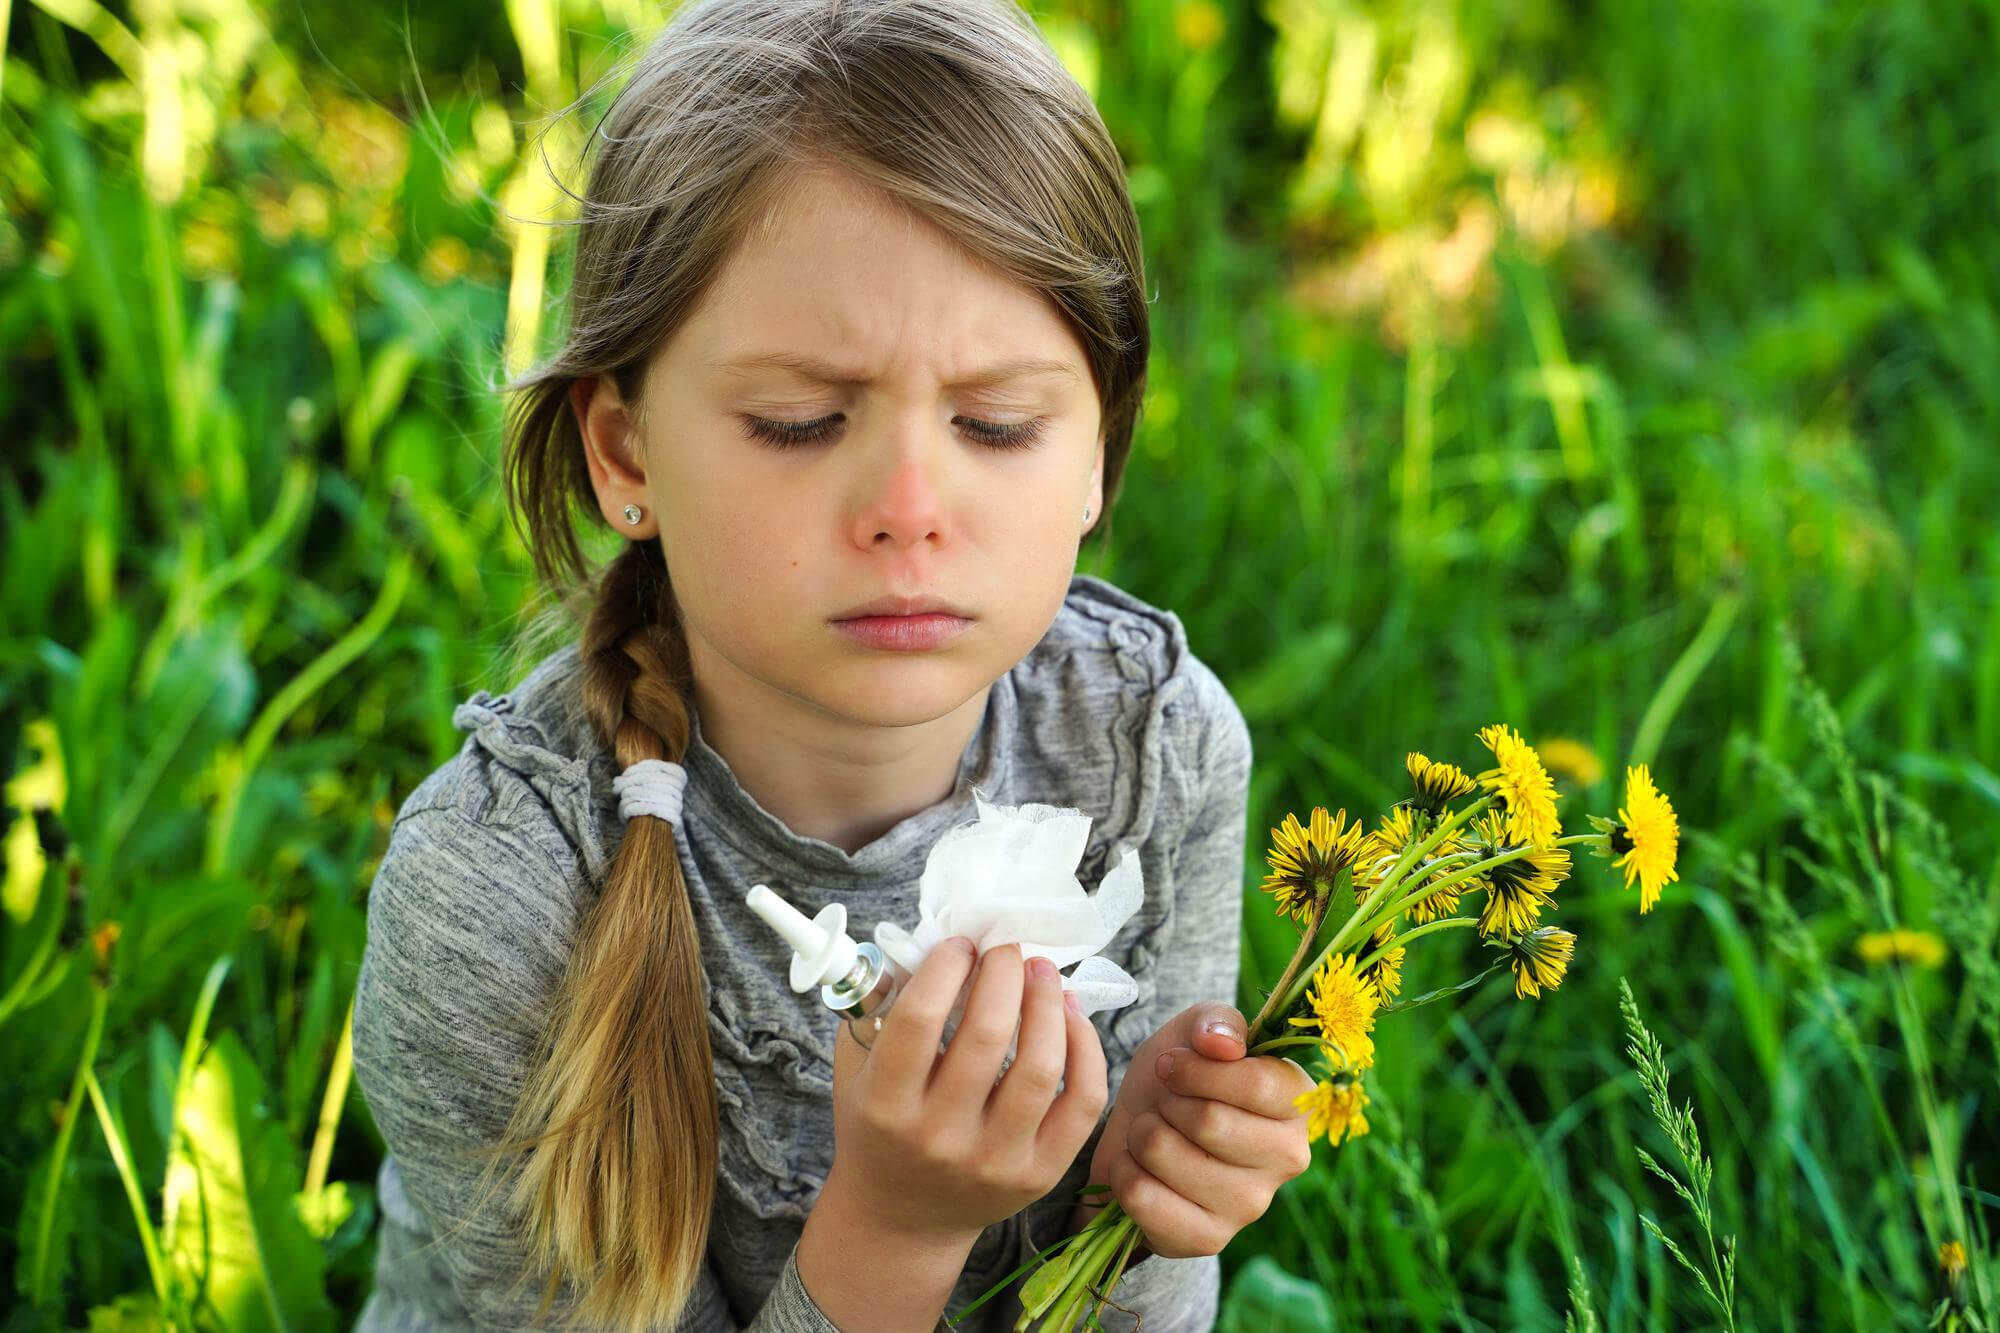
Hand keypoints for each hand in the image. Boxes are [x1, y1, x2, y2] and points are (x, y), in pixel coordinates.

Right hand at [826, 940, 1109, 1241]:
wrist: (902, 1218)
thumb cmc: (879, 1125)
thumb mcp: (858, 1067)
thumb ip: (880, 1003)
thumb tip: (933, 941)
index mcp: (885, 1106)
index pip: (919, 1018)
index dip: (947, 965)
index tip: (961, 944)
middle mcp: (939, 1137)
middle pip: (988, 1034)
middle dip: (1004, 971)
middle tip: (1008, 947)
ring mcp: (995, 1160)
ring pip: (1042, 1065)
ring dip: (1048, 1001)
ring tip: (1041, 971)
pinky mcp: (1040, 1174)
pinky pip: (1082, 1100)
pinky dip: (1084, 1046)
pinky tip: (1070, 1013)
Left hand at [1084, 1003, 1314, 1258]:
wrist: (1139, 1132)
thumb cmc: (1179, 1077)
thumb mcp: (1194, 1032)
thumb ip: (1215, 1022)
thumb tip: (1221, 1042)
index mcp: (1296, 1102)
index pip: (1256, 1083)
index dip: (1196, 1069)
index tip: (1170, 1065)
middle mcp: (1288, 1158)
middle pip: (1210, 1121)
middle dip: (1167, 1101)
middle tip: (1164, 1103)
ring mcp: (1251, 1205)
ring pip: (1167, 1153)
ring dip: (1142, 1133)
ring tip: (1151, 1133)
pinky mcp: (1208, 1239)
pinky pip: (1142, 1196)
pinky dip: (1124, 1173)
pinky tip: (1139, 1169)